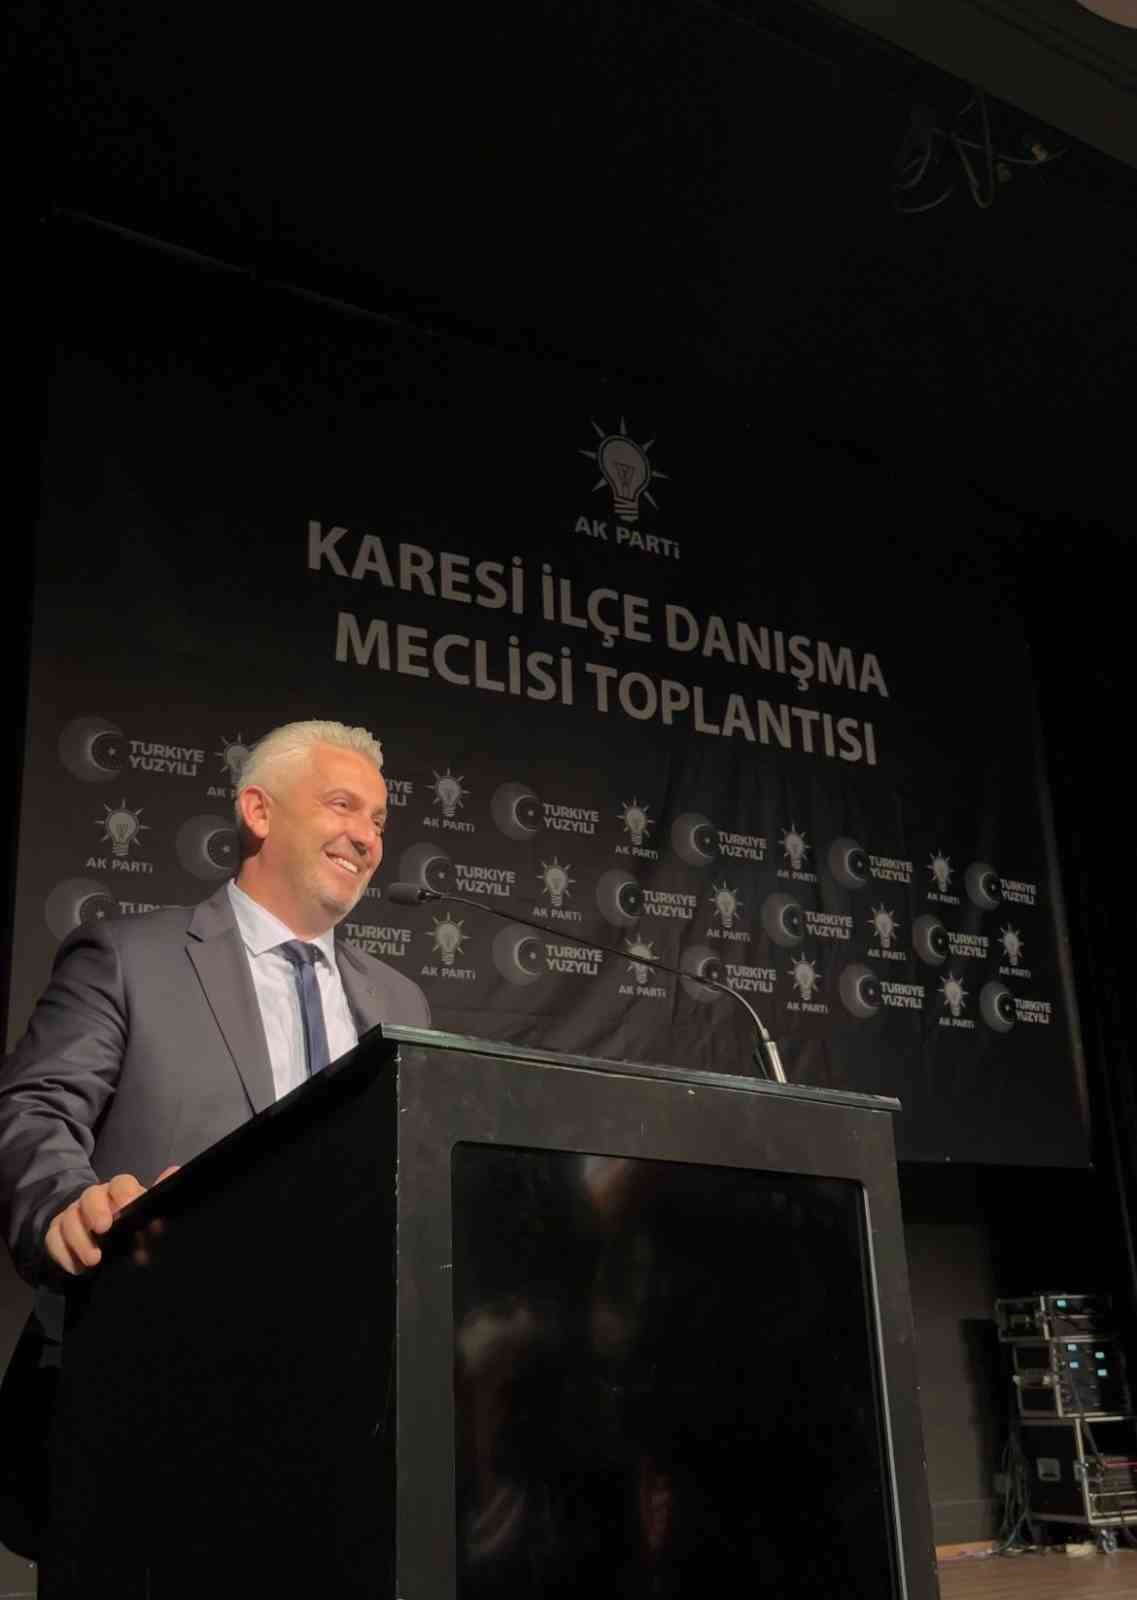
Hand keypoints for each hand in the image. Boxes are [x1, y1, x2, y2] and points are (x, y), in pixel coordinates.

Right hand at [45, 1166, 179, 1275]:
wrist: (97, 1242)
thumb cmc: (127, 1225)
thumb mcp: (144, 1215)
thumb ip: (156, 1199)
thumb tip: (174, 1172)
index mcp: (119, 1192)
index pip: (120, 1183)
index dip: (124, 1193)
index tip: (129, 1206)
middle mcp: (94, 1199)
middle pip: (90, 1196)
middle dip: (96, 1211)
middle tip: (104, 1229)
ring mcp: (72, 1215)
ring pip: (69, 1219)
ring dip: (79, 1239)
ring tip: (94, 1260)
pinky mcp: (56, 1233)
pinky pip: (53, 1239)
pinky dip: (63, 1254)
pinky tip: (77, 1270)